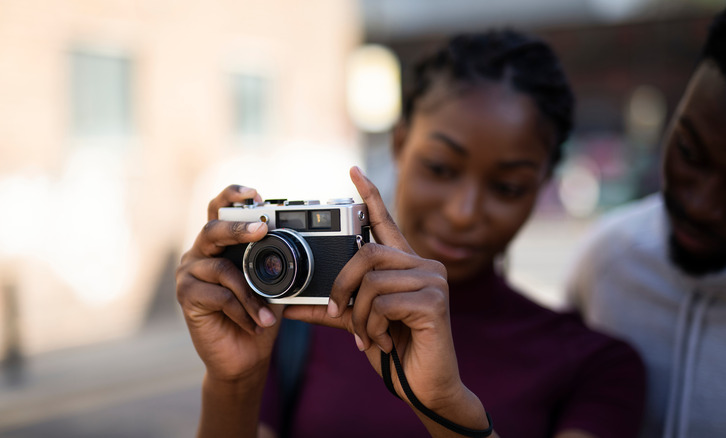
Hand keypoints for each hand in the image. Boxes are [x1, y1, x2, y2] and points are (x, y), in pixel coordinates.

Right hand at [176, 185, 280, 381]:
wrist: (245, 357)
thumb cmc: (259, 316)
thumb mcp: (275, 285)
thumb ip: (277, 262)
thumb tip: (297, 242)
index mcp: (221, 244)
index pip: (220, 209)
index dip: (233, 197)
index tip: (255, 194)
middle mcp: (200, 253)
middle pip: (213, 229)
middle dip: (239, 228)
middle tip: (262, 229)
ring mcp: (189, 273)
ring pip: (222, 269)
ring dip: (251, 295)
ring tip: (269, 315)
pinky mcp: (185, 295)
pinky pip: (219, 295)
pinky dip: (242, 310)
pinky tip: (255, 324)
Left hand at [285, 167, 489, 433]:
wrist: (427, 388)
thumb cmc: (396, 353)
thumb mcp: (357, 325)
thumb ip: (331, 309)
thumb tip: (289, 305)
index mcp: (405, 267)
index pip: (386, 222)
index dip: (369, 196)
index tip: (352, 170)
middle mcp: (424, 266)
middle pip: (368, 253)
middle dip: (343, 285)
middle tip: (340, 312)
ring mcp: (433, 282)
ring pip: (372, 281)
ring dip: (359, 316)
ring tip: (367, 336)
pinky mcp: (435, 302)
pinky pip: (383, 303)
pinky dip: (372, 327)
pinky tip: (382, 342)